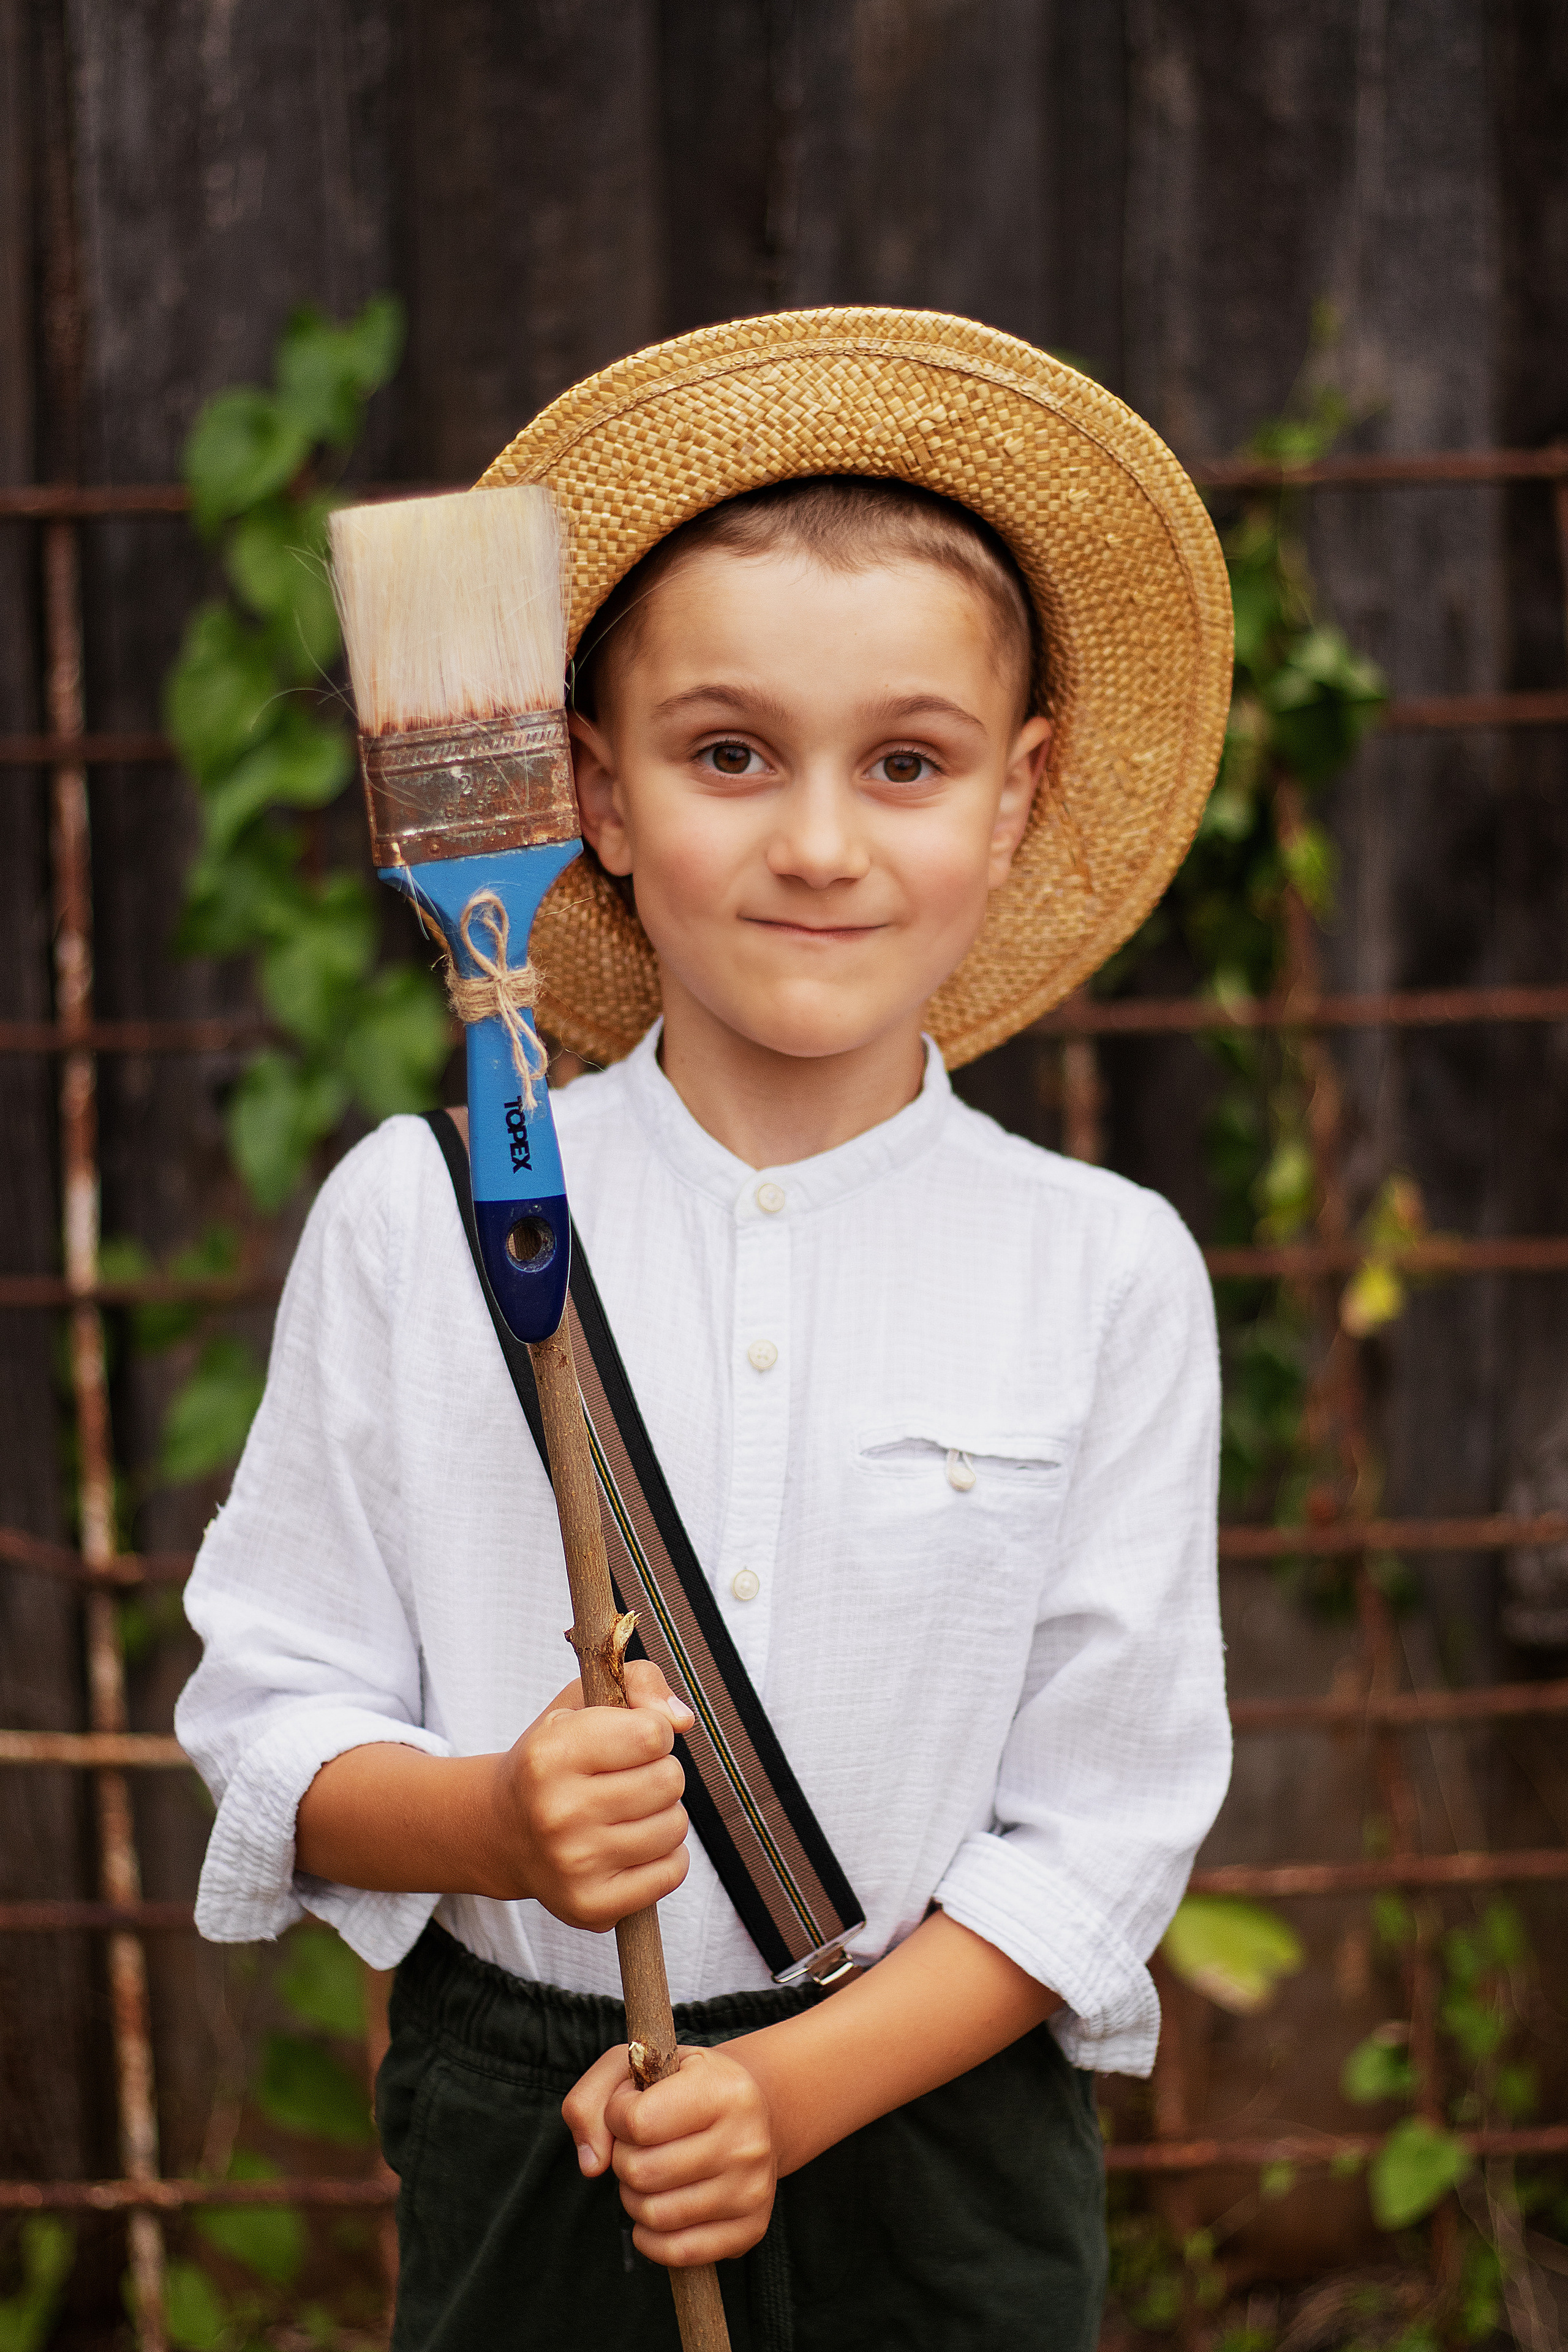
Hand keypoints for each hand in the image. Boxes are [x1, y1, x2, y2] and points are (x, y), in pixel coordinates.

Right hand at [486, 1661, 693, 1928]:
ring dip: (663, 1814)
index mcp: (551, 1754)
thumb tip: (682, 1719)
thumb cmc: (555, 1758)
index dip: (653, 1732)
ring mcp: (573, 1865)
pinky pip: (672, 1873)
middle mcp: (557, 1812)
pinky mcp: (590, 1906)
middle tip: (626, 1779)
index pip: (653, 1734)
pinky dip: (665, 1856)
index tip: (629, 1740)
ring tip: (626, 1811)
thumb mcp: (581, 1701)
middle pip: (669, 1780)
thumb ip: (638, 1682)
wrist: (503, 1831)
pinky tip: (632, 1845)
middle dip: (659, 1772)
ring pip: (675, 1827)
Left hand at [563, 2043, 776, 2265]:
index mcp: (724, 2089)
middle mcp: (747, 2141)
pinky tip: (657, 2206)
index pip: (638, 2122)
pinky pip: (677, 2252)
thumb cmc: (682, 2086)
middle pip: (642, 2172)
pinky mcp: (750, 2230)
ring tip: (649, 2171)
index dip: (616, 2116)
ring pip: (655, 2215)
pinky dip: (651, 2237)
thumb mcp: (636, 2065)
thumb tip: (591, 2164)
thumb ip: (591, 2099)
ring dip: (634, 2197)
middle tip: (639, 2144)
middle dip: (623, 2159)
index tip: (630, 2108)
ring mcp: (752, 2190)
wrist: (748, 2110)